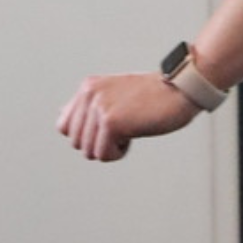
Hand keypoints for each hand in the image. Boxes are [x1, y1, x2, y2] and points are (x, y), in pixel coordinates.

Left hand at [57, 72, 197, 162]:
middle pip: (77, 143)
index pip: (64, 127)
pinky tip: (134, 133)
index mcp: (88, 87)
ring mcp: (98, 107)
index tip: (110, 126)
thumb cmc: (153, 96)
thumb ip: (87, 107)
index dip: (87, 135)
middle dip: (100, 143)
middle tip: (125, 126)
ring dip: (112, 148)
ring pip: (89, 152)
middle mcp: (89, 94)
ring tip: (131, 127)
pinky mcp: (110, 121)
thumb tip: (62, 118)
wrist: (180, 90)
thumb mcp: (113, 95)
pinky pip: (103, 155)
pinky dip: (119, 152)